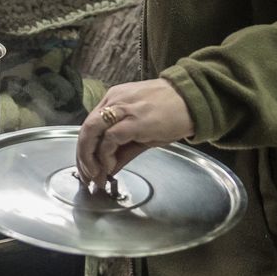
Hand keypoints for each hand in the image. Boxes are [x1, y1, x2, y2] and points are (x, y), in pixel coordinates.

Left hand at [76, 78, 194, 183]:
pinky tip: (110, 167)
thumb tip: (109, 169)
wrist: (194, 99)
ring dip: (89, 158)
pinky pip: (110, 139)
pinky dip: (105, 156)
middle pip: (86, 129)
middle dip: (82, 156)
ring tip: (95, 175)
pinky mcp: (135, 121)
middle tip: (86, 176)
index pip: (90, 125)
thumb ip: (124, 150)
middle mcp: (114, 101)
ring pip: (91, 132)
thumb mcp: (143, 130)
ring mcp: (123, 109)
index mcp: (114, 99)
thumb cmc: (172, 111)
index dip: (84, 149)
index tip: (87, 168)